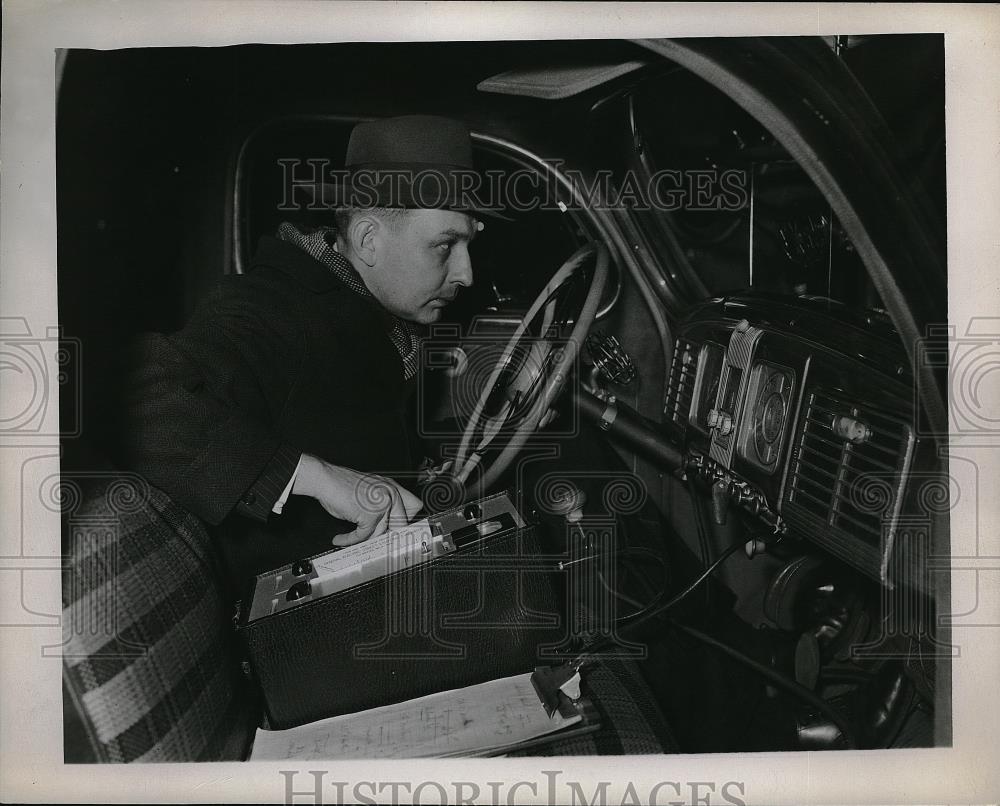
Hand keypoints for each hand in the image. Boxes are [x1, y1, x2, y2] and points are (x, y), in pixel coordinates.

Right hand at [292, 454, 422, 545]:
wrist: (325, 479)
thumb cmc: (341, 485)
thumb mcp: (369, 490)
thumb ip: (382, 504)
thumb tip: (388, 525)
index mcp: (392, 487)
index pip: (414, 506)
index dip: (408, 521)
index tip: (402, 532)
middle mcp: (390, 494)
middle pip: (401, 524)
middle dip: (388, 536)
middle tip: (377, 544)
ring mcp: (382, 504)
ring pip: (380, 533)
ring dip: (364, 539)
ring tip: (352, 540)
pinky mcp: (370, 515)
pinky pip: (363, 536)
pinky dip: (349, 540)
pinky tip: (341, 538)